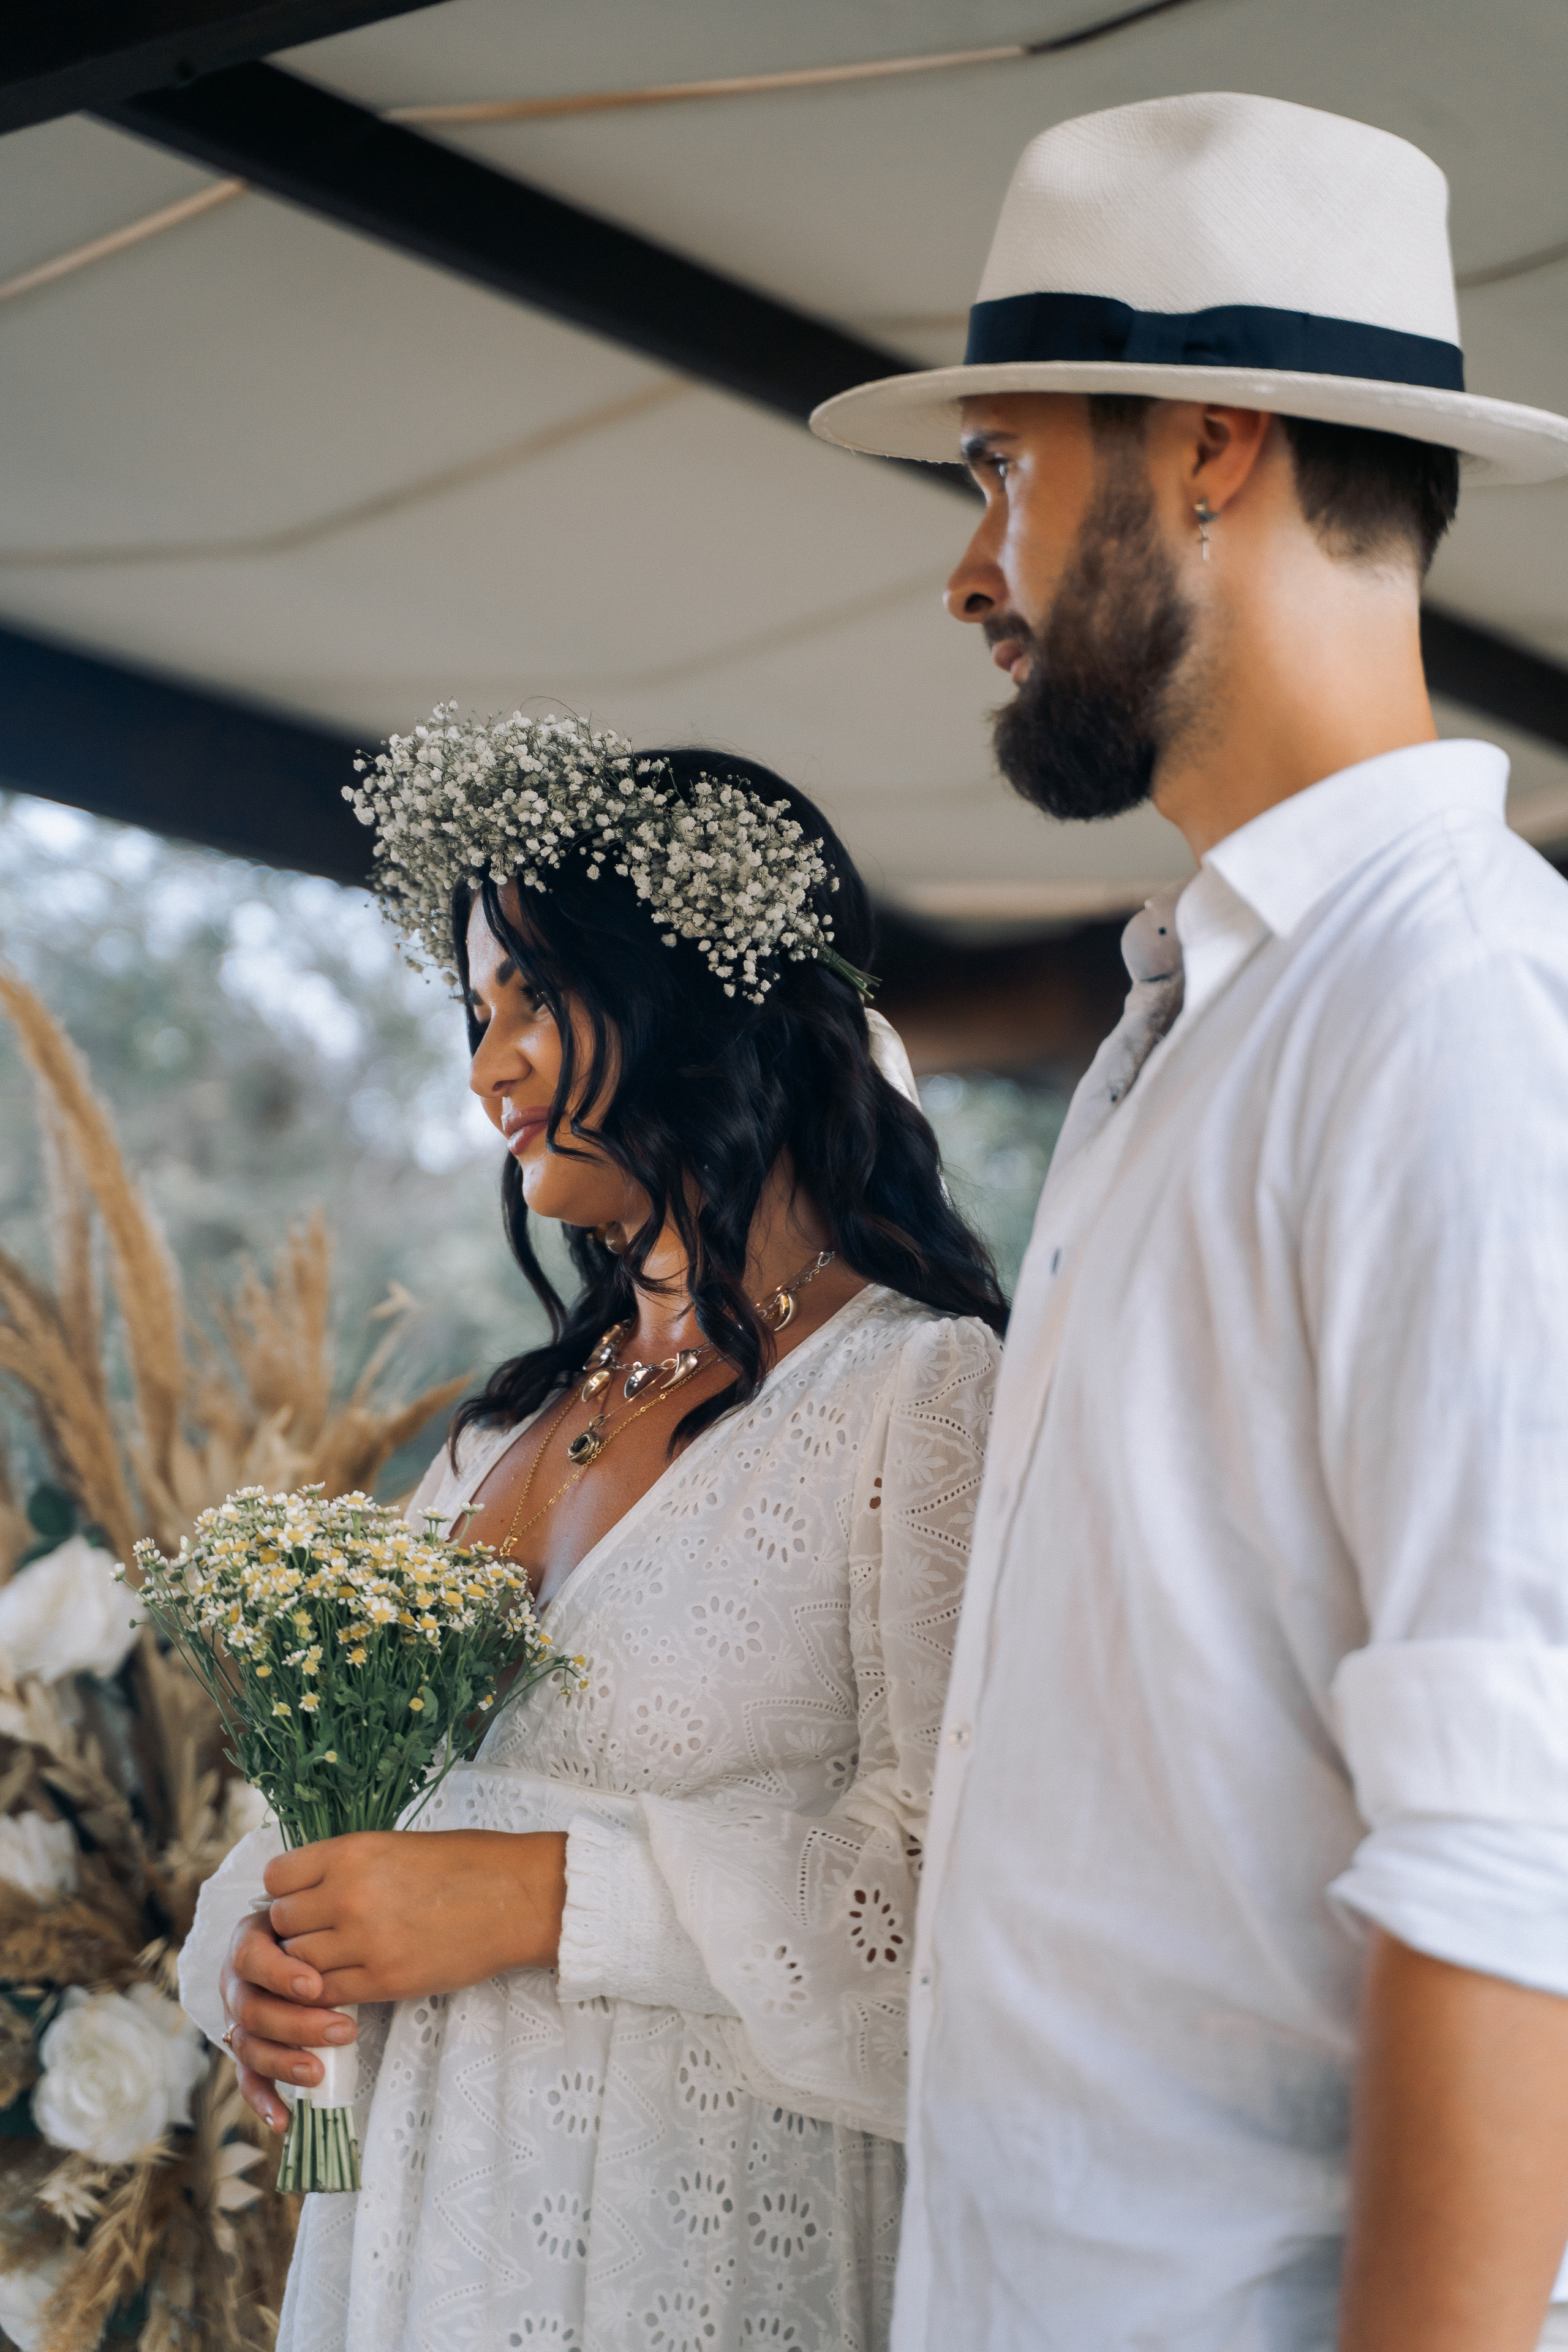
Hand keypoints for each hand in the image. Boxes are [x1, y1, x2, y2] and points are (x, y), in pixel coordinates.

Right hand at [220, 1911, 354, 2132]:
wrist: (315, 1939)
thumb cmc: (323, 1927)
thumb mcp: (319, 1917)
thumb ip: (324, 1926)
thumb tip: (356, 1939)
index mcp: (250, 1942)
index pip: (250, 1957)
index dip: (280, 1974)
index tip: (317, 1986)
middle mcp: (237, 1981)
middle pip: (251, 2008)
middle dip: (296, 2023)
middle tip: (344, 2030)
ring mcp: (238, 2018)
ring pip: (247, 2045)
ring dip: (283, 2062)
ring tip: (318, 2073)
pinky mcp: (247, 2050)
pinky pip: (247, 2078)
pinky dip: (263, 2100)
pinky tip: (284, 2120)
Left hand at [261, 1829, 567, 2005]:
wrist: (517, 1897)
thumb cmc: (465, 1863)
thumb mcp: (396, 1844)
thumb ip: (346, 1866)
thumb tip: (305, 1889)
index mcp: (353, 1852)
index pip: (276, 1878)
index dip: (284, 1889)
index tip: (300, 1896)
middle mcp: (349, 1895)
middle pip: (281, 1922)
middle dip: (294, 1928)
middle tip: (320, 1929)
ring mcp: (365, 1942)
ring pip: (296, 1963)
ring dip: (306, 1963)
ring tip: (335, 1954)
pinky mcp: (384, 1982)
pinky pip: (327, 1993)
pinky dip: (327, 1990)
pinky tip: (347, 1977)